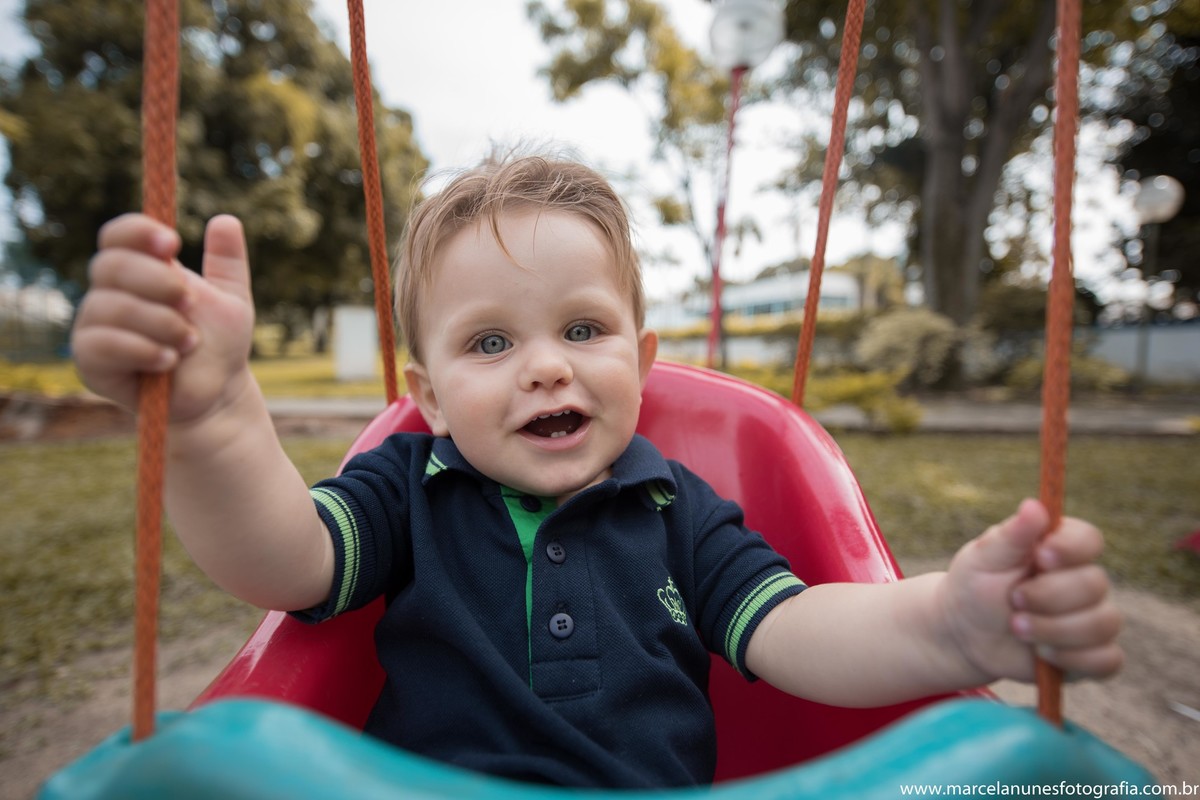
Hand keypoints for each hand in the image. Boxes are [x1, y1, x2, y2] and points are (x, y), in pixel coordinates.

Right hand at [72, 213, 255, 423]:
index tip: (173, 243)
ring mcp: (96, 326)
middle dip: (157, 281)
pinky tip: (168, 360)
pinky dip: (141, 349)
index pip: (119, 236)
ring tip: (190, 342)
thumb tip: (226, 220)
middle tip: (190, 302)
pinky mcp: (91, 362)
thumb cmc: (219, 346)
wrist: (216, 395)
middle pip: (111, 266)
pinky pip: (102, 344)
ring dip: (159, 322)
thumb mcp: (232, 300)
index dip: (138, 233)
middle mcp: (110, 293)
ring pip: (110, 307)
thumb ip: (228, 263)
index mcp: (140, 270)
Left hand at [939, 499, 1122, 683]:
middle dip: (1049, 597)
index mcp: (1059, 547)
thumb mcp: (983, 558)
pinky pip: (1107, 660)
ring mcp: (1091, 617)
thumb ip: (1011, 535)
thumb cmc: (974, 586)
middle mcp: (1082, 580)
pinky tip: (1042, 654)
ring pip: (1103, 623)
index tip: (1040, 556)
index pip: (1090, 539)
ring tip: (1017, 628)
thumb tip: (1034, 505)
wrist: (964, 633)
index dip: (1071, 549)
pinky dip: (1073, 659)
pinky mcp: (1091, 654)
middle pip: (1096, 585)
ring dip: (1055, 630)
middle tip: (1013, 600)